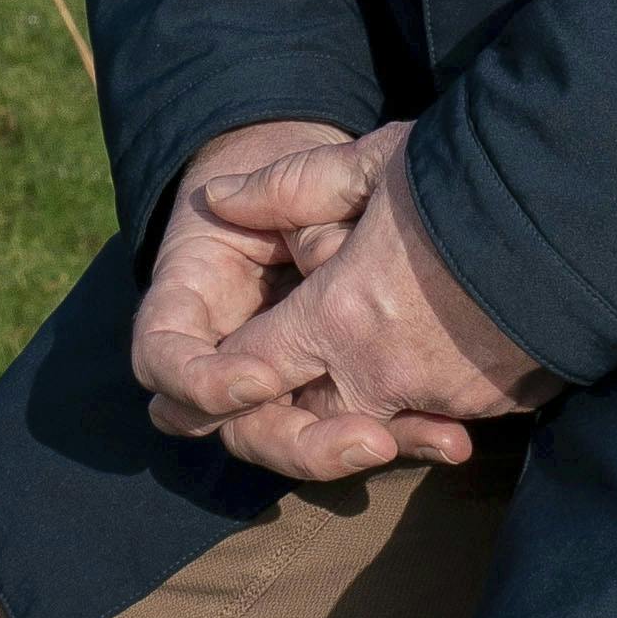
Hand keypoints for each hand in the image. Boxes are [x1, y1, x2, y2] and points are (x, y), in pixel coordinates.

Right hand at [124, 120, 447, 471]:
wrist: (358, 196)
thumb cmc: (306, 179)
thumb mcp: (301, 165)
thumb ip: (280, 187)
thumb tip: (221, 199)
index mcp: (192, 303)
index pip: (163, 360)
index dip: (200, 381)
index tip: (258, 379)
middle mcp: (230, 361)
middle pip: (242, 431)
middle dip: (301, 446)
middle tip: (370, 440)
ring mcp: (287, 388)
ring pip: (305, 447)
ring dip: (360, 452)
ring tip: (439, 439)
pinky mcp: (346, 400)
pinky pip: (365, 433)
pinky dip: (407, 437)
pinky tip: (453, 437)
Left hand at [159, 121, 553, 486]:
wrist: (591, 211)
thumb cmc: (472, 179)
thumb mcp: (373, 163)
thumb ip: (290, 187)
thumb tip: (218, 199)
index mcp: (340, 317)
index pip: (258, 364)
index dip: (231, 366)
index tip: (222, 363)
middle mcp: (385, 375)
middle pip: (313, 412)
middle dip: (300, 394)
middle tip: (307, 354)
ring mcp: (448, 398)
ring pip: (382, 415)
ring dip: (370, 391)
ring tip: (385, 338)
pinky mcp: (501, 407)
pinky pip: (446, 408)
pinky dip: (434, 387)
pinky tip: (447, 340)